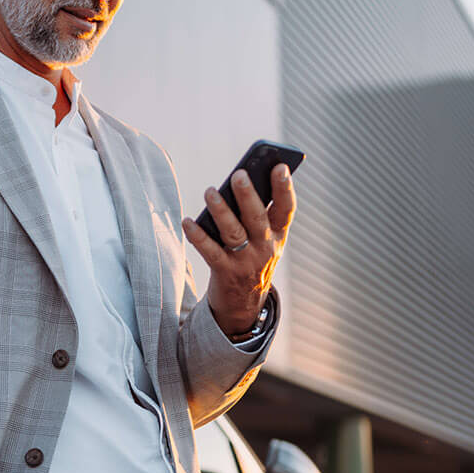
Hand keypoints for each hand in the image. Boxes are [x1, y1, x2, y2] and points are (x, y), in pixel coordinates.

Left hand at [182, 163, 296, 335]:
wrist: (245, 305)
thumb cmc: (251, 260)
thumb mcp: (262, 240)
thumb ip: (255, 215)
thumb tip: (235, 184)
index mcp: (278, 235)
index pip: (286, 209)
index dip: (285, 188)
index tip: (280, 167)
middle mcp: (265, 248)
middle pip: (257, 217)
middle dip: (248, 195)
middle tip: (239, 174)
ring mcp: (246, 262)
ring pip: (233, 232)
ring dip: (221, 211)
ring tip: (210, 191)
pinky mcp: (225, 272)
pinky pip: (210, 251)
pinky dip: (197, 235)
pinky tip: (187, 221)